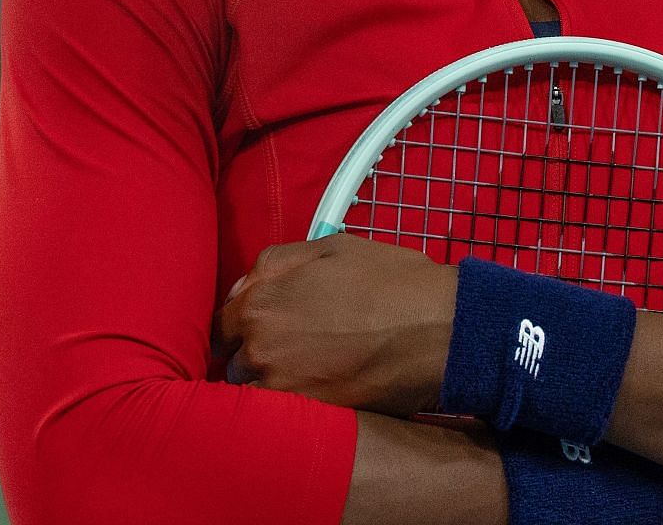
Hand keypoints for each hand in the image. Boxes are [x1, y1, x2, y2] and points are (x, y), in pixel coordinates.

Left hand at [218, 233, 456, 415]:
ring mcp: (281, 385)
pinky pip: (283, 413)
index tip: (264, 328)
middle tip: (296, 348)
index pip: (222, 323)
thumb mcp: (336, 248)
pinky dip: (297, 403)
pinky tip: (324, 389)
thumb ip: (279, 261)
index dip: (242, 325)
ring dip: (275, 382)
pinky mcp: (307, 414)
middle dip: (258, 354)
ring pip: (258, 389)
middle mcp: (259, 346)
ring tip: (312, 371)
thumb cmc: (394, 282)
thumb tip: (246, 283)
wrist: (441, 329)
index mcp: (261, 301)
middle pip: (236, 359)